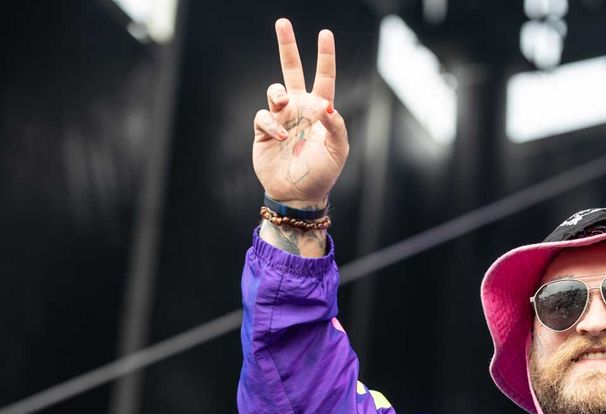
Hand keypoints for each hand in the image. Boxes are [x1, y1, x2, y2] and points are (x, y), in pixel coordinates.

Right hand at [252, 19, 348, 207]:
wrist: (299, 194)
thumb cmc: (323, 173)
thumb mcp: (338, 150)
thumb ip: (336, 125)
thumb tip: (326, 103)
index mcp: (320, 109)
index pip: (324, 77)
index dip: (325, 56)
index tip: (325, 34)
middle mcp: (299, 109)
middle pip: (291, 70)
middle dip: (287, 46)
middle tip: (282, 22)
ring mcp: (281, 118)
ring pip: (274, 90)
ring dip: (277, 94)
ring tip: (283, 106)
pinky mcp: (264, 130)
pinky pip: (263, 117)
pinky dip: (270, 124)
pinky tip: (279, 137)